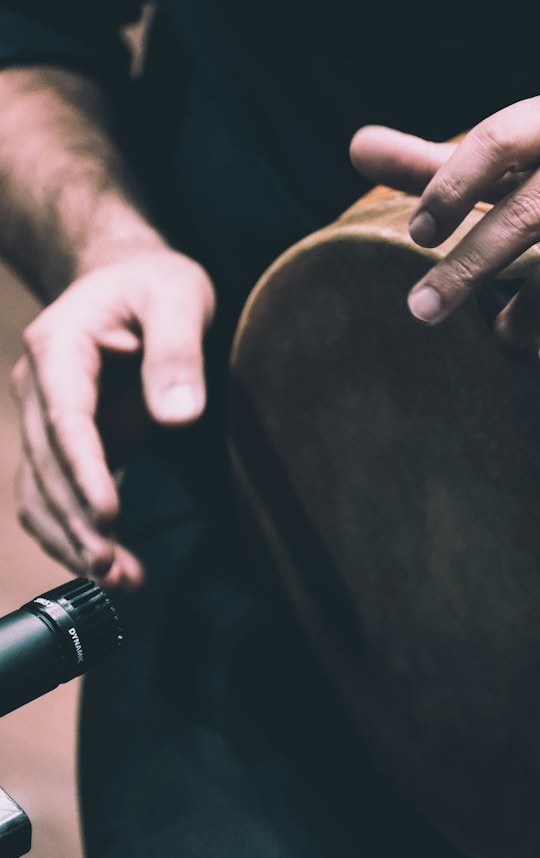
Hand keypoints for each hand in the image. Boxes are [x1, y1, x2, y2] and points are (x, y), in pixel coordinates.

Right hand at [10, 248, 215, 588]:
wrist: (131, 277)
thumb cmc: (157, 283)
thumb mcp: (180, 296)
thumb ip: (178, 351)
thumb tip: (180, 416)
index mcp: (59, 346)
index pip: (64, 418)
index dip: (83, 470)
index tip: (108, 515)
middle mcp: (40, 386)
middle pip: (46, 465)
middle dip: (77, 521)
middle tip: (114, 569)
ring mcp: (47, 417)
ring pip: (42, 490)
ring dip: (73, 539)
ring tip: (120, 580)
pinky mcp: (67, 443)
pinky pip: (59, 494)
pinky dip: (78, 532)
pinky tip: (115, 567)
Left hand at [350, 85, 539, 364]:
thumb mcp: (531, 161)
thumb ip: (447, 162)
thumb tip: (355, 146)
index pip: (499, 140)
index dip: (451, 187)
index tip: (418, 238)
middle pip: (531, 207)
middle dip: (471, 265)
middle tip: (423, 310)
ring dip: (529, 305)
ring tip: (500, 338)